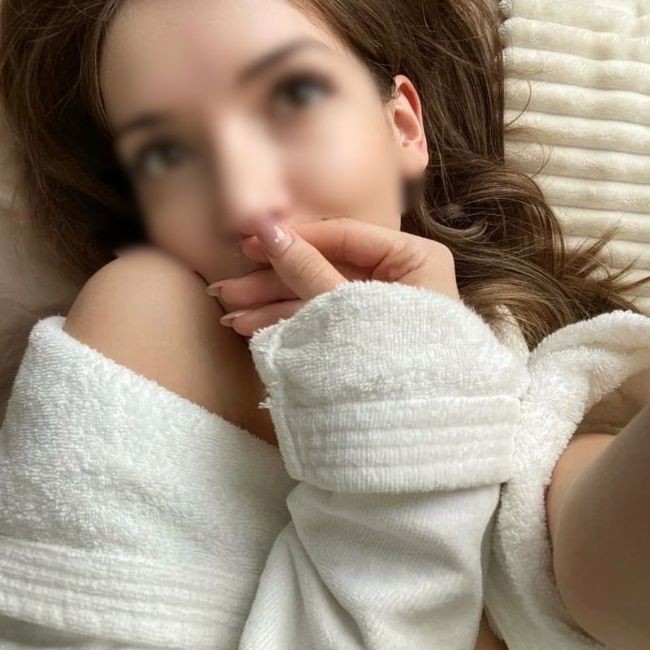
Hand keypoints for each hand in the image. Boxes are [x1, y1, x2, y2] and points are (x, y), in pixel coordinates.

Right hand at [208, 216, 459, 336]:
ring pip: (319, 293)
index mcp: (413, 257)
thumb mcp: (343, 307)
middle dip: (273, 280)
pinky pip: (325, 317)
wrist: (411, 430)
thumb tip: (266, 228)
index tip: (249, 242)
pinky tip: (253, 327)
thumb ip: (306, 268)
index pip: (344, 235)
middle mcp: (400, 276)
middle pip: (326, 266)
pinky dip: (291, 321)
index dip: (293, 238)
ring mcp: (382, 306)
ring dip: (273, 304)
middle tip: (230, 288)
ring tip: (230, 316)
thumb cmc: (388, 358)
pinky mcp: (366, 333)